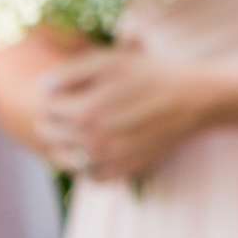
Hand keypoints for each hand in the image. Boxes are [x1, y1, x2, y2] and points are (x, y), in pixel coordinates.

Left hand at [36, 37, 211, 182]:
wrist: (193, 100)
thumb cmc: (151, 75)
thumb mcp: (112, 61)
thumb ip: (72, 72)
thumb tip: (44, 87)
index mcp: (86, 111)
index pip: (47, 109)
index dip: (50, 99)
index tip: (60, 92)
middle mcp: (94, 141)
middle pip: (53, 135)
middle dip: (51, 122)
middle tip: (64, 109)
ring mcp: (110, 160)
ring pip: (68, 159)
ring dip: (65, 145)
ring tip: (78, 129)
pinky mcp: (126, 171)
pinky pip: (92, 176)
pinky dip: (88, 165)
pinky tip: (97, 147)